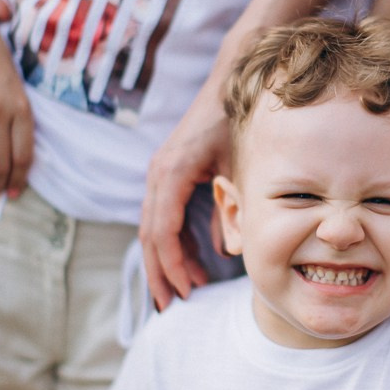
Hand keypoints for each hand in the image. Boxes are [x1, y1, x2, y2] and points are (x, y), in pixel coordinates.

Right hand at [140, 83, 230, 309]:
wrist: (230, 82)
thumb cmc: (236, 122)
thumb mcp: (239, 169)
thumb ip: (232, 211)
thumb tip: (227, 251)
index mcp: (172, 173)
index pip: (162, 232)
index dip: (172, 267)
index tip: (185, 292)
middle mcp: (158, 175)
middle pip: (149, 236)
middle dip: (158, 274)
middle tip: (170, 307)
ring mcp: (160, 175)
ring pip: (153, 229)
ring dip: (166, 262)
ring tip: (187, 291)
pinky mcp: (168, 176)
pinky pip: (163, 217)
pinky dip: (175, 243)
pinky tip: (195, 263)